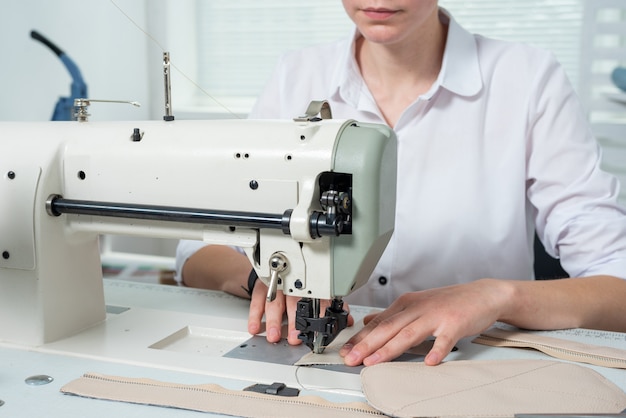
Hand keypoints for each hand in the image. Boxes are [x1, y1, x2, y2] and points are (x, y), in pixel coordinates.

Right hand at [247, 280, 353, 344]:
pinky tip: (255, 327)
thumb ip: (332, 306)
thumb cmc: (302, 286)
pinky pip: (257, 300)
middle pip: (294, 303)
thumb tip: (347, 320)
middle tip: (294, 337)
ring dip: (273, 320)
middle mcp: (293, 285)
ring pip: (275, 301)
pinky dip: (255, 315)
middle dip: (294, 322)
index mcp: (311, 286)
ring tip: (274, 335)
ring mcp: (276, 285)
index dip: (318, 314)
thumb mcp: (319, 293)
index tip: (319, 329)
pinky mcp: (261, 286)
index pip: (317, 299)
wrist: (278, 267)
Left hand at [339, 278, 508, 365]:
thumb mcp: (417, 304)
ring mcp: (436, 315)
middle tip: (351, 358)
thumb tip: (368, 320)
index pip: (379, 322)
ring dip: (389, 349)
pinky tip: (429, 361)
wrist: (482, 295)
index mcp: (407, 304)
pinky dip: (437, 350)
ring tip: (374, 362)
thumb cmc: (449, 302)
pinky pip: (445, 339)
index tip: (346, 350)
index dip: (361, 337)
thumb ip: (393, 315)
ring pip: (409, 333)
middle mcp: (418, 308)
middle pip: (389, 327)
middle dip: (367, 344)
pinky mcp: (455, 323)